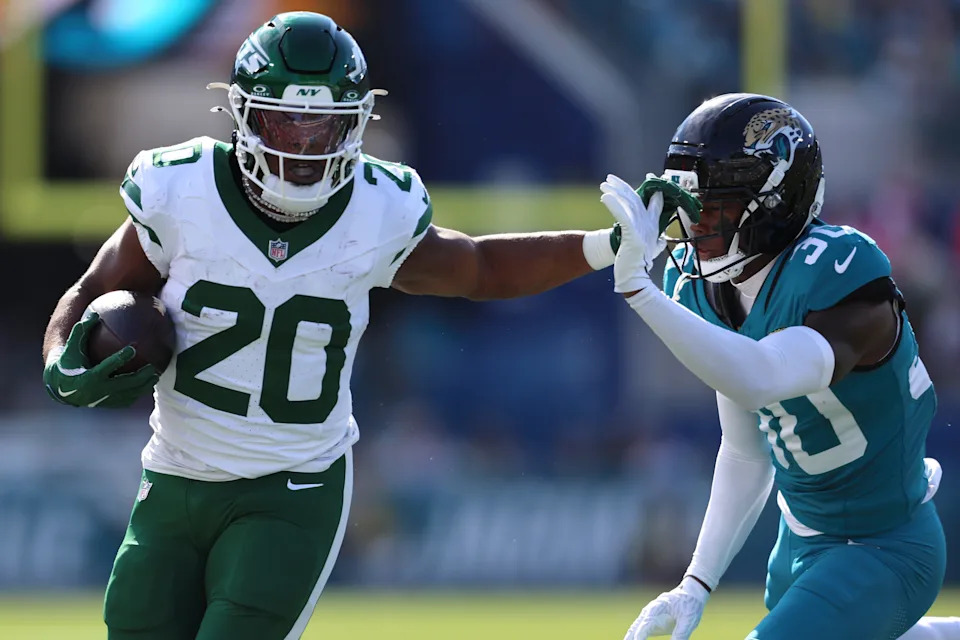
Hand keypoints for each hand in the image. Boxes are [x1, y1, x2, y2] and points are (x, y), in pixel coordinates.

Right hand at [43, 312, 159, 407]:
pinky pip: (126, 400)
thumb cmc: (68, 363)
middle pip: (123, 384)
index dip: (120, 358)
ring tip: (156, 376)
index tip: (133, 348)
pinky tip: (148, 384)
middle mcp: (96, 392)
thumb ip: (81, 331)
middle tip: (153, 366)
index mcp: (88, 378)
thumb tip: (94, 313)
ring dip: (143, 387)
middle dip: (139, 377)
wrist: (61, 387)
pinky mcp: (107, 405)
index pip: (106, 367)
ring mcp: (103, 401)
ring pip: (128, 395)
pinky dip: (138, 393)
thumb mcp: (71, 347)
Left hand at [600, 174, 666, 292]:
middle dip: (623, 186)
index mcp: (653, 226)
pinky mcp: (633, 235)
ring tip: (603, 184)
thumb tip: (662, 239)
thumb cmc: (639, 265)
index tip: (649, 177)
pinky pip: (623, 216)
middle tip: (610, 178)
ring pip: (629, 204)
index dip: (653, 189)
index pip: (655, 202)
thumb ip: (658, 241)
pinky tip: (605, 197)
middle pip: (637, 199)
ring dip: (616, 192)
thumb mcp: (651, 250)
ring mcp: (642, 230)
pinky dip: (615, 205)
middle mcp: (649, 225)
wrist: (635, 279)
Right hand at [623, 577, 709, 639]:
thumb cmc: (690, 604)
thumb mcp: (689, 620)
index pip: (646, 623)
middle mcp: (650, 611)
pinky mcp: (651, 622)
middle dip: (631, 637)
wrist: (691, 594)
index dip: (641, 634)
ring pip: (635, 628)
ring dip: (630, 637)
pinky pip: (639, 630)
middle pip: (636, 626)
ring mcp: (649, 616)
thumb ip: (681, 634)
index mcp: (658, 607)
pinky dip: (635, 637)